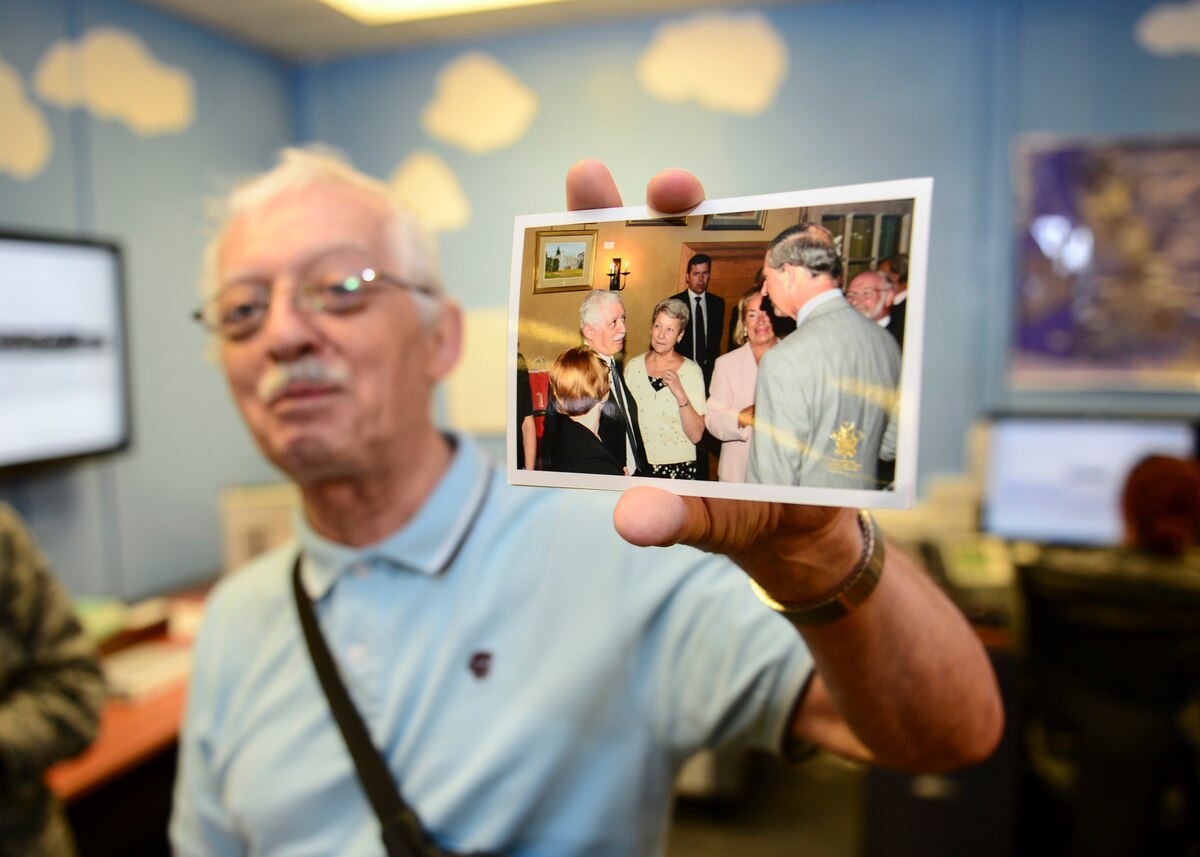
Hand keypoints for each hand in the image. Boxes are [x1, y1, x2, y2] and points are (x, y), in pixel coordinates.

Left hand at [565, 160, 860, 597]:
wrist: (813, 524)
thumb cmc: (745, 519)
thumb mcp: (708, 521)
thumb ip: (674, 517)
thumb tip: (632, 520)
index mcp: (639, 391)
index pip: (601, 321)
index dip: (583, 272)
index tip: (569, 230)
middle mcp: (675, 353)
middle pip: (646, 272)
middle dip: (636, 215)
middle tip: (653, 185)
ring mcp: (724, 339)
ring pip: (703, 264)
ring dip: (698, 217)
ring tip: (686, 190)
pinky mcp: (774, 339)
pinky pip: (770, 287)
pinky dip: (772, 254)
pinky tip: (780, 231)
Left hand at [661, 368, 684, 401]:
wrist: (680, 393)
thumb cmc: (677, 388)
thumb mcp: (675, 381)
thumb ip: (671, 378)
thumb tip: (664, 376)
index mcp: (676, 375)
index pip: (669, 370)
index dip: (666, 373)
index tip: (666, 377)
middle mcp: (674, 376)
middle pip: (666, 371)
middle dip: (664, 375)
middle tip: (665, 379)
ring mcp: (673, 378)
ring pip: (665, 376)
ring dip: (664, 380)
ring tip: (666, 383)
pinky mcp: (671, 382)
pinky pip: (664, 380)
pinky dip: (664, 383)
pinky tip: (666, 385)